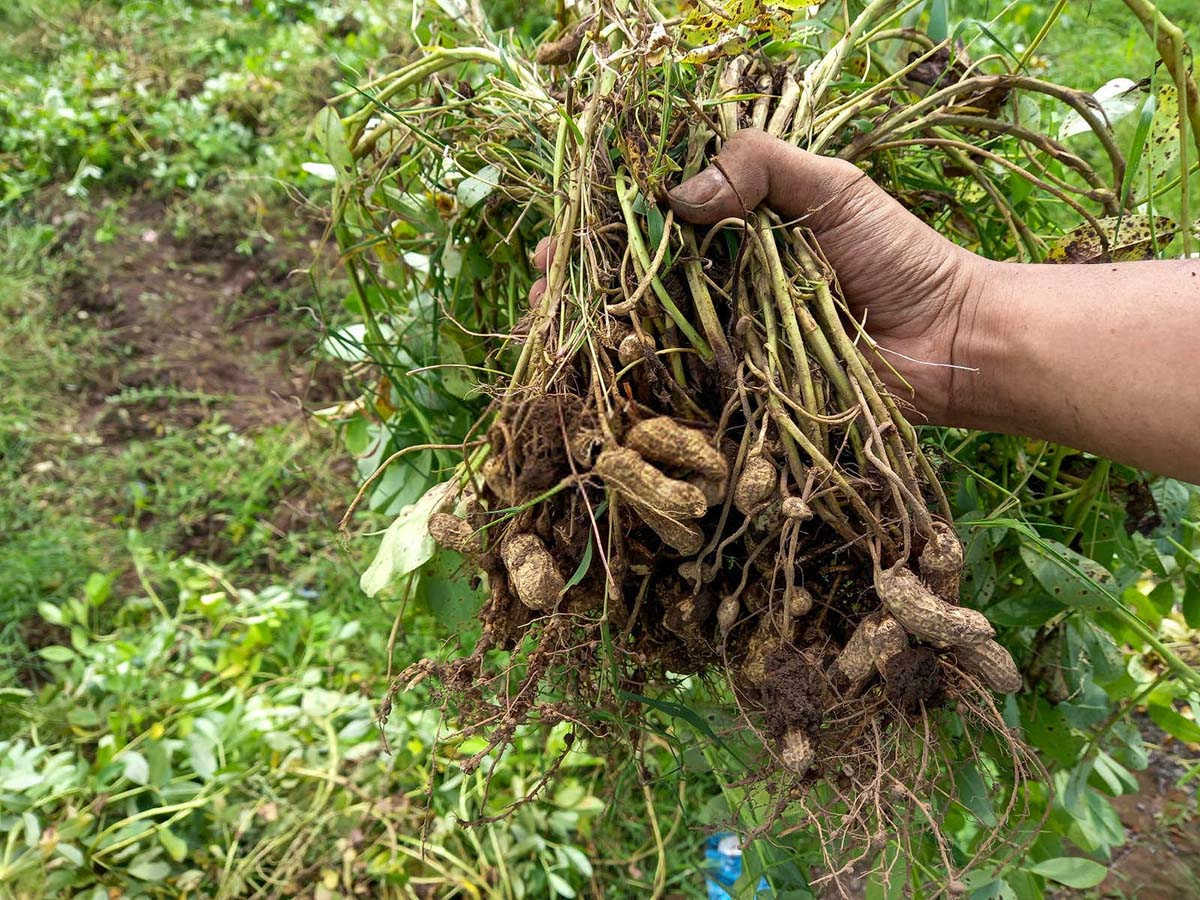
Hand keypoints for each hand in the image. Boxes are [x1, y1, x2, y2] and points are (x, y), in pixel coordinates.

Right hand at [666, 128, 987, 422]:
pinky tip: (676, 354)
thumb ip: (763, 166)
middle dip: (656, 266)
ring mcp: (742, 331)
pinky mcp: (752, 380)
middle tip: (645, 264)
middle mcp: (740, 277)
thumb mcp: (835, 189)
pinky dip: (695, 365)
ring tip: (657, 311)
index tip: (634, 208)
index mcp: (755, 224)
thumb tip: (676, 195)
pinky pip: (708, 373)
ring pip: (682, 322)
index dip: (661, 209)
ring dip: (672, 317)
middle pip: (672, 270)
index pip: (688, 211)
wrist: (944, 340)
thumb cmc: (899, 257)